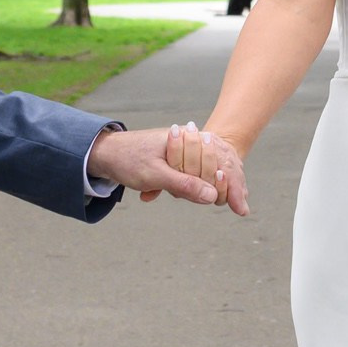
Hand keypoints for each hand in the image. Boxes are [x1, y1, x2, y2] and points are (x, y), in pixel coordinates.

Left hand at [90, 124, 249, 215]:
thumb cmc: (128, 161)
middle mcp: (190, 141)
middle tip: (241, 207)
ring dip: (219, 187)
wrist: (106, 154)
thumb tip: (212, 197)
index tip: (241, 207)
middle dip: (231, 186)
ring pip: (212, 169)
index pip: (221, 162)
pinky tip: (214, 197)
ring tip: (235, 203)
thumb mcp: (155, 175)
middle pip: (221, 164)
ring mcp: (185, 150)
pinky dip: (205, 186)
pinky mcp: (178, 160)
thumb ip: (184, 185)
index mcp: (188, 139)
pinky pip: (198, 173)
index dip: (233, 185)